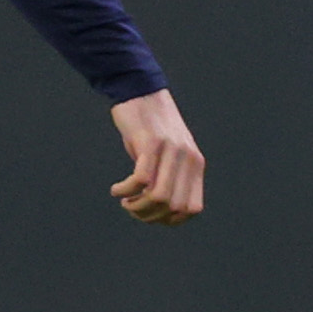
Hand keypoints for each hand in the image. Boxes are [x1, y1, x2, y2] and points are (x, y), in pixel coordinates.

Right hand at [108, 90, 203, 223]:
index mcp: (195, 164)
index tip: (151, 215)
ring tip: (125, 201)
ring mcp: (171, 150)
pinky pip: (140, 179)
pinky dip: (125, 190)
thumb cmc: (151, 126)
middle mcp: (187, 159)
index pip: (192, 208)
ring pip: (159, 197)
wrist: (141, 91)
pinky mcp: (150, 142)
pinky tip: (117, 189)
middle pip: (173, 207)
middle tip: (132, 207)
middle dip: (149, 216)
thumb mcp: (170, 153)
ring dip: (137, 207)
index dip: (170, 220)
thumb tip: (161, 208)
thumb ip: (173, 177)